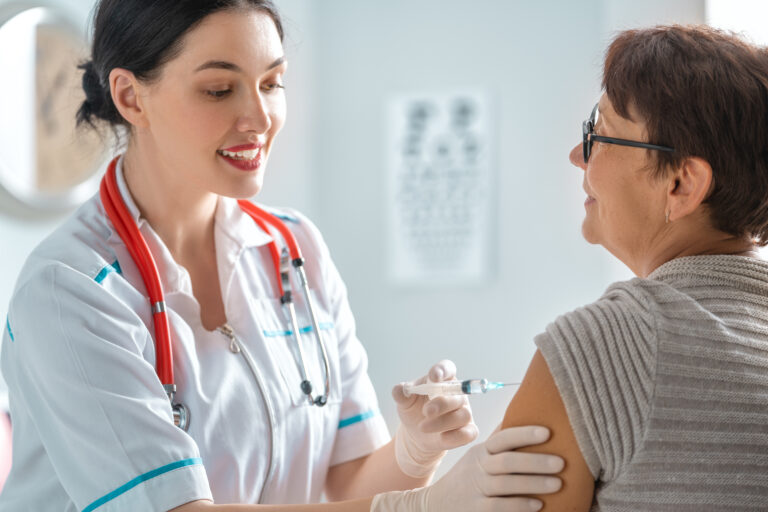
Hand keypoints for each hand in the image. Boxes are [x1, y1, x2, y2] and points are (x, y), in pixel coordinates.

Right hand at [371, 426, 564, 511]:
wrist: (438, 503)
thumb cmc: (469, 475)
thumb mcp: (480, 454)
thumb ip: (500, 439)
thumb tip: (525, 412)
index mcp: (482, 451)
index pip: (503, 438)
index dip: (524, 434)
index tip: (547, 432)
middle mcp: (479, 468)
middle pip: (507, 461)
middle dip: (535, 461)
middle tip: (561, 462)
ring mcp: (477, 489)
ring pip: (506, 484)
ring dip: (533, 483)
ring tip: (557, 483)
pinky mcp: (477, 510)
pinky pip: (499, 507)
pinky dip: (519, 506)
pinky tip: (538, 505)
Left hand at [392, 360, 477, 477]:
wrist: (418, 433)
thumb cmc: (414, 409)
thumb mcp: (404, 401)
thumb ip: (401, 394)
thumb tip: (399, 389)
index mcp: (443, 380)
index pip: (448, 368)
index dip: (443, 370)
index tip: (434, 376)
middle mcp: (457, 394)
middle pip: (458, 394)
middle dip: (442, 403)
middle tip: (425, 412)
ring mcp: (464, 412)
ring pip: (463, 415)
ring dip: (442, 422)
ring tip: (422, 427)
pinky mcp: (468, 431)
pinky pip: (469, 433)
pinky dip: (456, 436)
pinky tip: (441, 438)